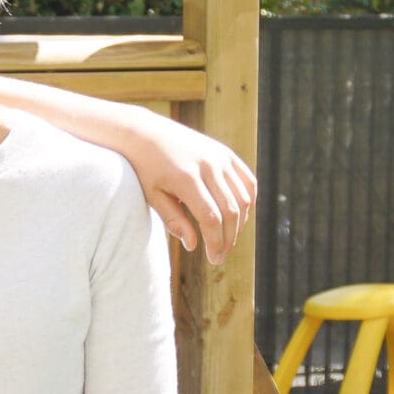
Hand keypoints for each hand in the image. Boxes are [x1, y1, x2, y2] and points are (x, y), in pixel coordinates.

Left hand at [121, 119, 253, 263]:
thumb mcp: (153, 197)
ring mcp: (220, 157)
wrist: (147, 134)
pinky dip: (248, 202)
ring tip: (227, 239)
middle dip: (229, 239)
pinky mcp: (227, 153)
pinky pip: (248, 182)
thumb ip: (174, 221)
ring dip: (240, 224)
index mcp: (186, 178)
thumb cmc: (146, 170)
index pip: (210, 218)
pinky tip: (238, 218)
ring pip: (243, 198)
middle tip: (221, 255)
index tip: (214, 259)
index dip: (216, 242)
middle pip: (231, 211)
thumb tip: (193, 245)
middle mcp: (208, 165)